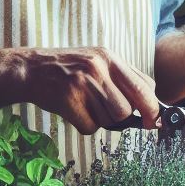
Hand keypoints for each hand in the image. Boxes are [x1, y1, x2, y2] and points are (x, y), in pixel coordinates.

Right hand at [21, 47, 160, 133]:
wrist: (31, 69)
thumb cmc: (68, 69)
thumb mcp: (98, 62)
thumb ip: (122, 80)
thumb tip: (148, 107)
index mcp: (110, 58)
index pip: (144, 86)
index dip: (152, 107)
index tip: (153, 120)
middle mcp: (99, 69)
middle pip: (128, 109)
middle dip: (124, 118)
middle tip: (113, 116)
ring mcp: (83, 84)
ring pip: (111, 120)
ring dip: (103, 121)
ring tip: (88, 107)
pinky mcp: (68, 101)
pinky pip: (91, 127)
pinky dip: (86, 125)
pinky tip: (75, 111)